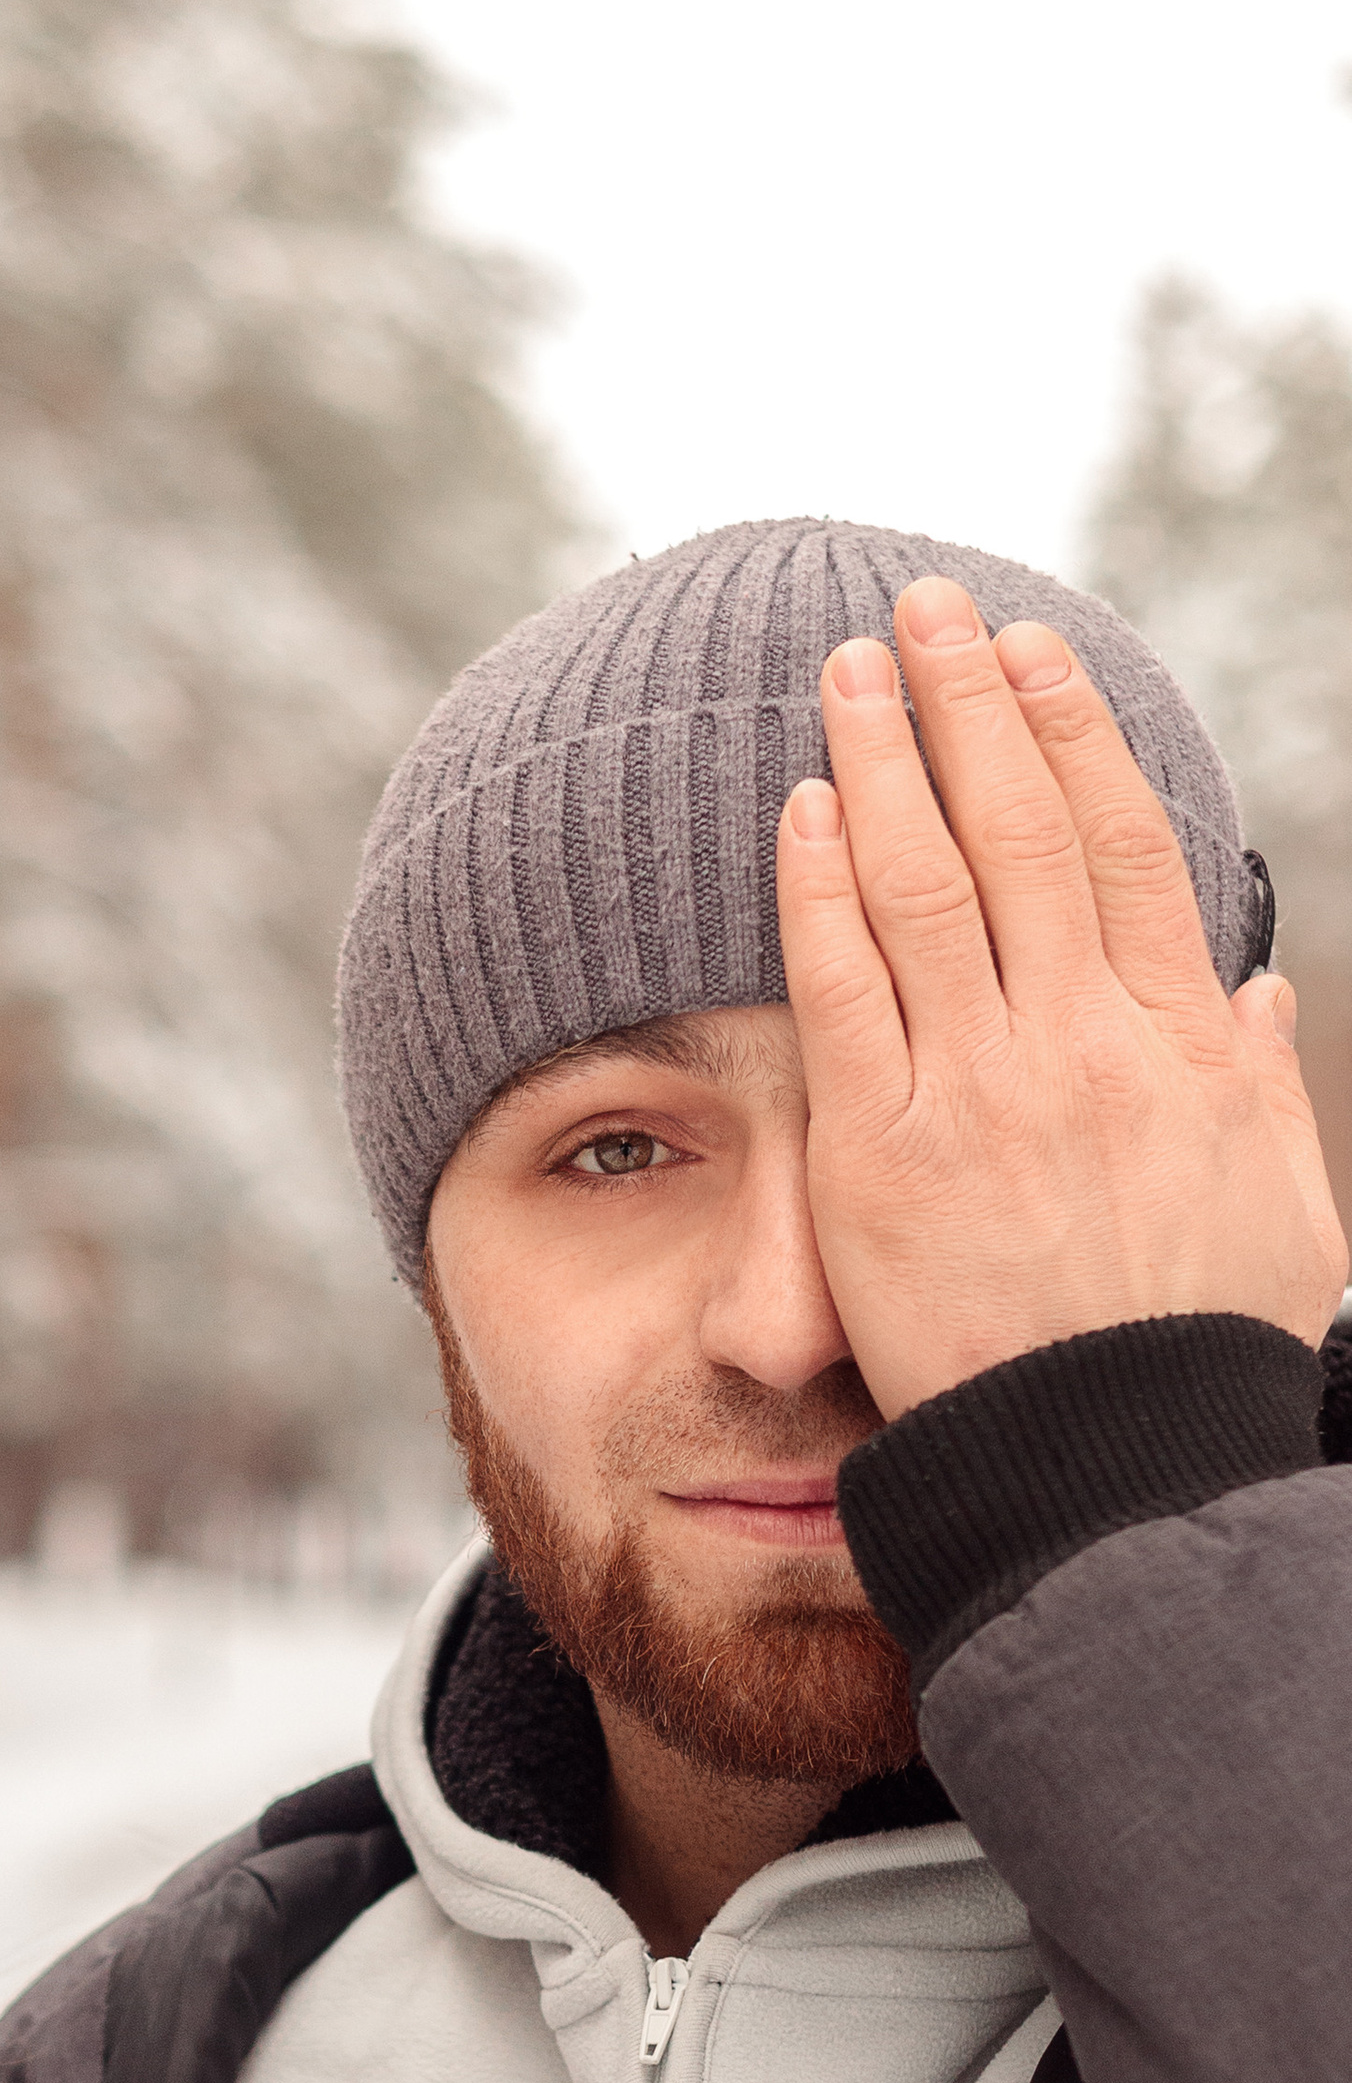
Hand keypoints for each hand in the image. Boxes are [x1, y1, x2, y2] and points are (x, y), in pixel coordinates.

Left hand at [773, 576, 1346, 1421]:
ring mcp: (979, 1095)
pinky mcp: (882, 1160)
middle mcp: (1084, 1044)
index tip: (1034, 656)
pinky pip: (841, 994)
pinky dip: (819, 890)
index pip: (1125, 845)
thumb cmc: (1200, 1356)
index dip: (1073, 734)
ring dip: (881, 756)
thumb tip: (1253, 988)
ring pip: (924, 883)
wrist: (1119, 1472)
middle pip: (1020, 830)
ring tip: (843, 667)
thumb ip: (1258, 1087)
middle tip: (920, 610)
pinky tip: (801, 807)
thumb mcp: (1280, 1209)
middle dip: (967, 703)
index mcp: (1185, 1043)